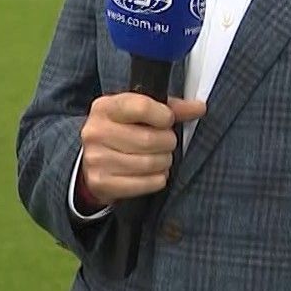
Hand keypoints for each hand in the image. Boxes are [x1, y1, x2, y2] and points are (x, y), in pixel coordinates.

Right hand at [78, 93, 204, 204]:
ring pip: (149, 163)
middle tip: (166, 143)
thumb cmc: (121, 132)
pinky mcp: (101, 182)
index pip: (142, 107)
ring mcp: (96, 158)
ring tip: (160, 158)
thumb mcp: (138, 113)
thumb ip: (170, 108)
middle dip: (167, 142)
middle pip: (149, 139)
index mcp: (105, 107)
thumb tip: (199, 108)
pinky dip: (157, 179)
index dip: (164, 116)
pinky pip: (144, 183)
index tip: (167, 120)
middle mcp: (96, 131)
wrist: (92, 162)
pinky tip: (154, 173)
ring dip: (163, 162)